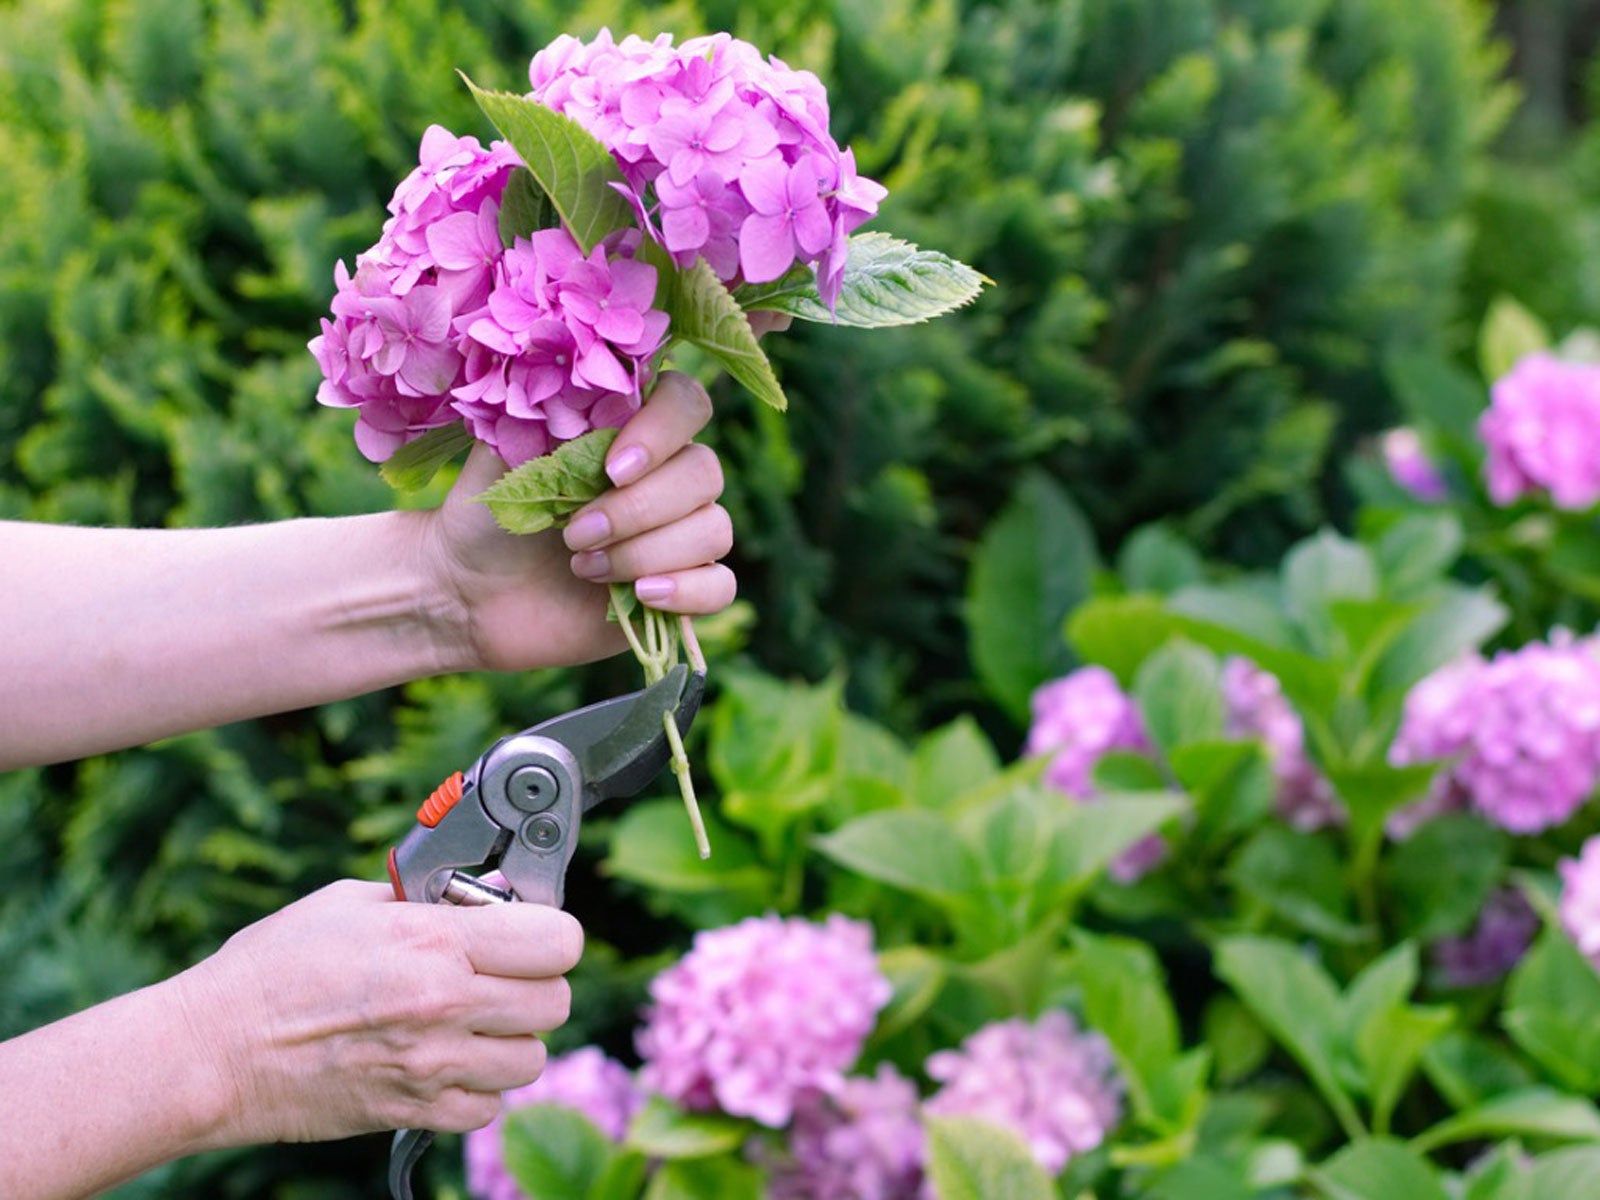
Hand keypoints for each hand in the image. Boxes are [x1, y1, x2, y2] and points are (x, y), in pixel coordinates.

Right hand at [176, 881, 581, 1143]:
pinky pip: (488, 1106)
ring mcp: (433, 1064)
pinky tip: (445, 1061)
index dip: (552, 935)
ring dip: (512, 1039)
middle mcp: (445, 1004)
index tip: (531, 933)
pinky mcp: (414, 1111)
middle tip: (500, 976)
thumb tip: (477, 899)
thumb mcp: (351, 903)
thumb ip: (426, 901)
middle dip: (536, 984)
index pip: (558, 941)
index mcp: (434, 941)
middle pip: (556, 1001)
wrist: (212, 1053)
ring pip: (532, 1058)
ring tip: (470, 1021)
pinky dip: (478, 1087)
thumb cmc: (271, 969)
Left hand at [422, 372, 735, 671]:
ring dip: (647, 552)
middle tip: (574, 533)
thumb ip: (546, 409)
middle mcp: (666, 479)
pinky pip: (722, 585)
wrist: (471, 597)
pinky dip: (686, 590)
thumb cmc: (488, 519)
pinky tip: (639, 595)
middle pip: (705, 472)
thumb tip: (580, 373)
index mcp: (631, 433)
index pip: (686, 404)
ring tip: (583, 567)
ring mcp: (679, 537)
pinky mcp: (682, 592)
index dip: (663, 431)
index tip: (611, 468)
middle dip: (638, 508)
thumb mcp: (502, 455)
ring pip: (713, 529)